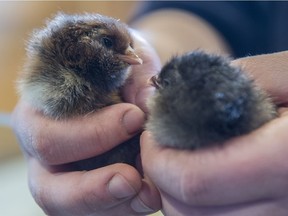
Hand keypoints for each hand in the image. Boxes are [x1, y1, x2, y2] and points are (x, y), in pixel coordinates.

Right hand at [11, 30, 160, 215]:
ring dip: (110, 205)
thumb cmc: (118, 68)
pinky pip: (96, 211)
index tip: (135, 119)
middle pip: (47, 186)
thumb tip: (147, 106)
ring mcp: (61, 174)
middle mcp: (44, 148)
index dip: (90, 133)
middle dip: (91, 188)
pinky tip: (147, 196)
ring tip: (148, 195)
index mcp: (41, 111)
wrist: (124, 81)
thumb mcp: (127, 57)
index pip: (48, 133)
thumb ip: (136, 77)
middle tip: (131, 180)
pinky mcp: (84, 189)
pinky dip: (122, 209)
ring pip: (69, 208)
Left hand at [141, 51, 287, 215]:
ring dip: (177, 197)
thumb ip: (230, 82)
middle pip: (188, 212)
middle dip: (162, 178)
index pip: (193, 180)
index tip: (152, 135)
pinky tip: (207, 184)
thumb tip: (171, 98)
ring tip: (184, 163)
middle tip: (163, 148)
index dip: (158, 158)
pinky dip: (199, 209)